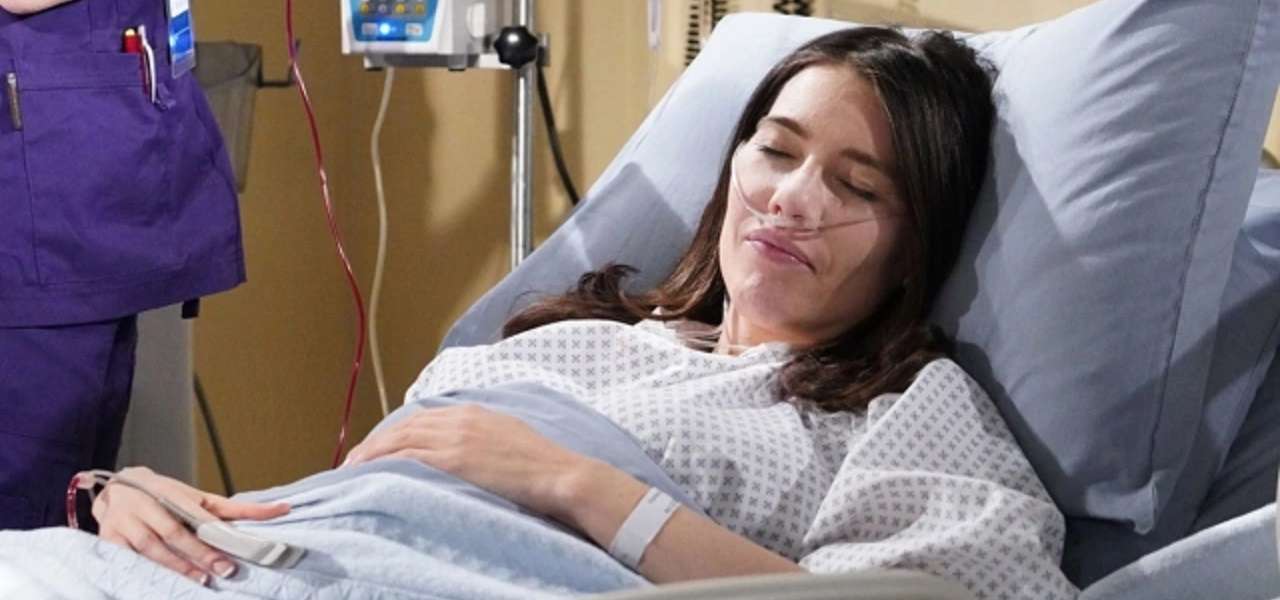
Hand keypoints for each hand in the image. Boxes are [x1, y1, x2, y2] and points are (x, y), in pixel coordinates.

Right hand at [92, 466, 289, 584]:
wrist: (116, 489)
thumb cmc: (163, 494)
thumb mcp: (194, 496)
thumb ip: (228, 508)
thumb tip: (274, 511)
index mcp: (169, 492)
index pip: (199, 513)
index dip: (218, 531)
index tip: (239, 549)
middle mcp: (144, 506)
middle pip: (174, 533)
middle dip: (199, 554)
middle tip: (224, 570)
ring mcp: (122, 524)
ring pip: (150, 549)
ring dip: (176, 566)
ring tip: (200, 580)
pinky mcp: (107, 541)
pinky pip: (127, 561)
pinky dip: (144, 573)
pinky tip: (161, 585)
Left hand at [344, 404, 593, 519]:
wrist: (559, 473)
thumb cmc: (541, 464)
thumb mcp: (508, 436)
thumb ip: (482, 436)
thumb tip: (465, 450)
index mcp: (472, 412)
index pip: (421, 418)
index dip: (394, 432)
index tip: (378, 447)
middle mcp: (459, 419)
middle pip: (404, 427)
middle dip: (375, 442)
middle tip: (354, 460)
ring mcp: (455, 439)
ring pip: (400, 440)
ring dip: (372, 453)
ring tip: (351, 468)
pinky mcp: (454, 460)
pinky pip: (407, 457)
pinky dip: (383, 462)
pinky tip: (369, 472)